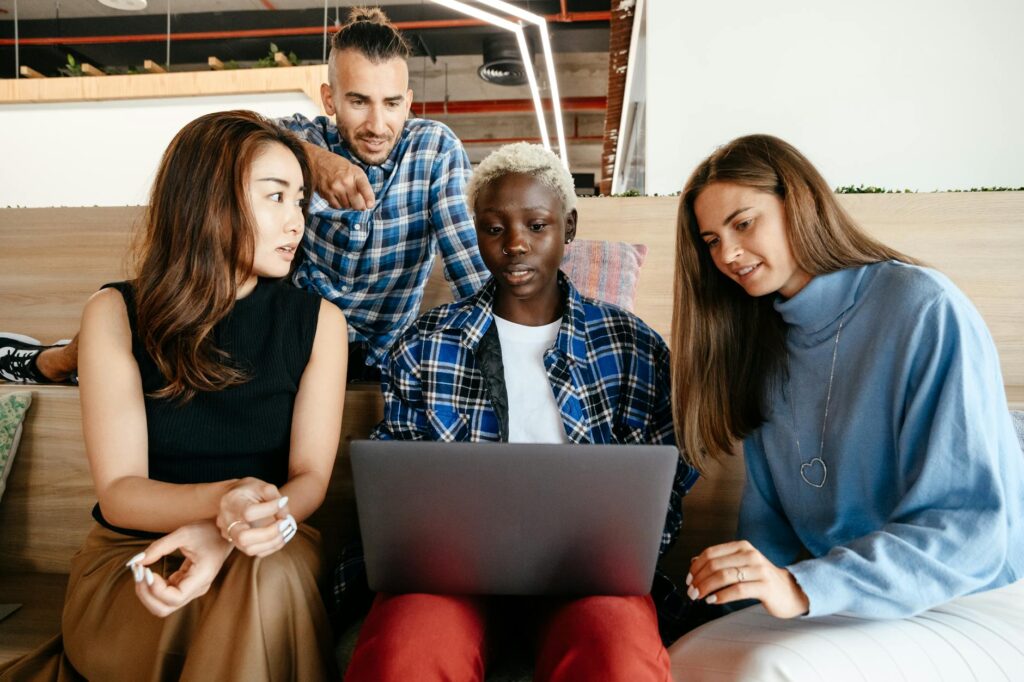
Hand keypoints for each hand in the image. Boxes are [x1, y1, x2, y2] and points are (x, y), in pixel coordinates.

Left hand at [126, 521, 231, 617]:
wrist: (223, 532)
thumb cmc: (208, 531)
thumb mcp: (184, 533)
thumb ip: (159, 547)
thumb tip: (137, 561)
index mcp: (202, 577)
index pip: (175, 598)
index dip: (157, 589)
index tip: (146, 571)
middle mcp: (197, 589)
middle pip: (165, 608)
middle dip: (147, 595)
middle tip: (138, 573)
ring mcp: (191, 589)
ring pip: (163, 606)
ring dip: (147, 594)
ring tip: (139, 574)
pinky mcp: (185, 585)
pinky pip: (165, 596)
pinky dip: (152, 588)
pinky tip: (146, 573)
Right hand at [216, 478, 296, 556]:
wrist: (233, 498)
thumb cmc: (248, 490)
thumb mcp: (260, 485)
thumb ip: (274, 496)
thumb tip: (284, 515)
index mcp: (232, 503)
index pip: (249, 512)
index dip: (270, 509)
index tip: (283, 502)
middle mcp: (227, 521)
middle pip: (244, 537)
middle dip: (270, 533)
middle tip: (285, 523)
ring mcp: (230, 535)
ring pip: (250, 549)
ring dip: (273, 542)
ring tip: (286, 529)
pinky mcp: (237, 544)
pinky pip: (256, 552)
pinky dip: (272, 546)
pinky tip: (281, 536)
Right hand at [306, 143, 374, 209]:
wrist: (318, 161)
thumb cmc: (339, 167)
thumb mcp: (354, 170)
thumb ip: (362, 185)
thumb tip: (367, 205)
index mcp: (355, 173)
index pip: (364, 187)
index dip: (368, 198)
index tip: (370, 205)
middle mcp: (345, 181)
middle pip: (356, 203)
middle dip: (359, 206)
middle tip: (359, 204)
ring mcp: (335, 188)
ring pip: (346, 206)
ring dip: (348, 204)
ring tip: (345, 194)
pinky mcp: (326, 193)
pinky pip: (336, 206)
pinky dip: (338, 204)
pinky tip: (337, 196)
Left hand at [686, 540, 809, 618]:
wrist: (790, 592)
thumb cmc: (761, 580)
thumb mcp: (740, 566)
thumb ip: (719, 562)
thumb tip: (693, 562)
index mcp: (742, 547)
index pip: (711, 553)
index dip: (696, 567)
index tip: (688, 579)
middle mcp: (750, 555)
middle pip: (715, 564)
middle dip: (699, 579)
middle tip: (691, 592)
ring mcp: (759, 569)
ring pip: (724, 576)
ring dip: (706, 588)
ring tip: (699, 597)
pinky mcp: (765, 586)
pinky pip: (738, 590)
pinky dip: (721, 596)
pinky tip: (713, 601)